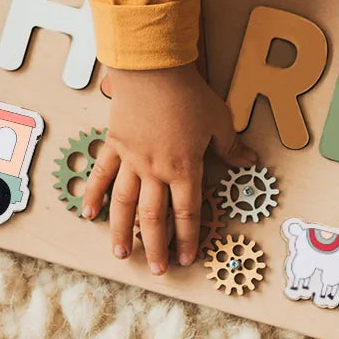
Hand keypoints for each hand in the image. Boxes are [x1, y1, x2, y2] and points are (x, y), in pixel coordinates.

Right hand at [82, 64, 254, 274]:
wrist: (152, 69)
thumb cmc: (188, 94)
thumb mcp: (219, 120)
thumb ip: (231, 146)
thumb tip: (249, 162)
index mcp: (184, 168)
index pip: (186, 213)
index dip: (187, 239)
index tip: (186, 259)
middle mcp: (155, 171)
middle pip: (153, 217)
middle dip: (154, 246)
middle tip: (155, 269)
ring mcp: (131, 159)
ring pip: (123, 203)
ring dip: (121, 231)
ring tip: (120, 254)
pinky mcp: (114, 145)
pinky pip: (102, 174)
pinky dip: (95, 194)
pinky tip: (89, 214)